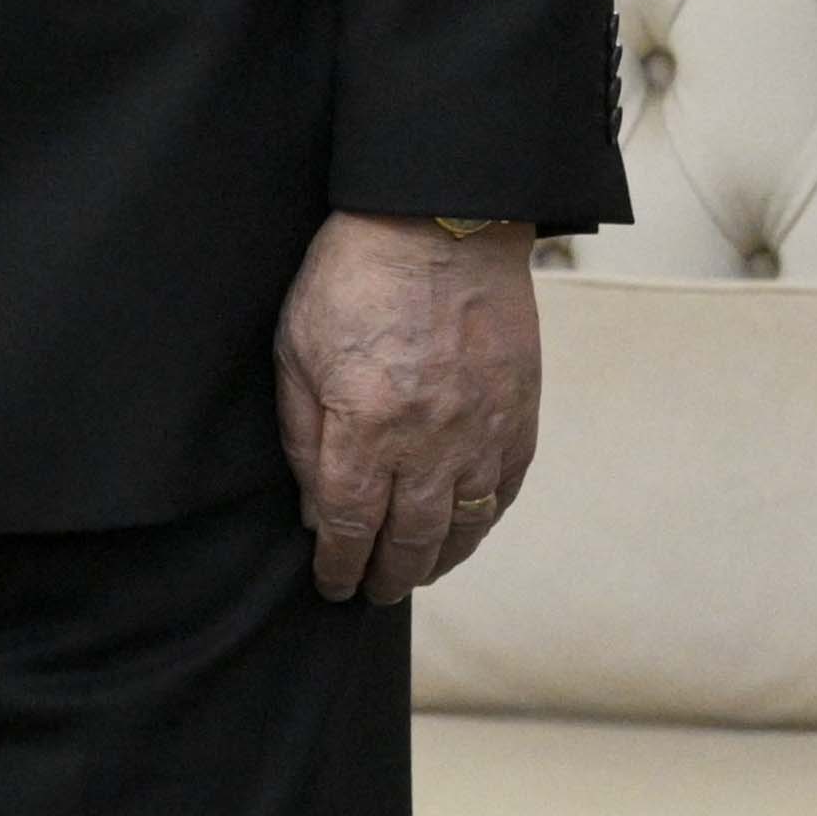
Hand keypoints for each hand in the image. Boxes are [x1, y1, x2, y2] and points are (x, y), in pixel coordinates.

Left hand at [277, 213, 541, 598]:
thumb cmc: (353, 276)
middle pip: (411, 538)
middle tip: (374, 593)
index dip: (340, 564)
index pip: (351, 524)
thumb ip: (302, 435)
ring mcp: (483, 431)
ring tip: (417, 573)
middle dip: (389, 575)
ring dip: (439, 560)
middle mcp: (430, 441)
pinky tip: (466, 529)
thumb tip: (316, 509)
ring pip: (465, 524)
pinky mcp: (520, 415)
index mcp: (366, 426)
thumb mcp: (296, 348)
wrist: (440, 222)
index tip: (332, 585)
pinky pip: (505, 489)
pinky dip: (484, 519)